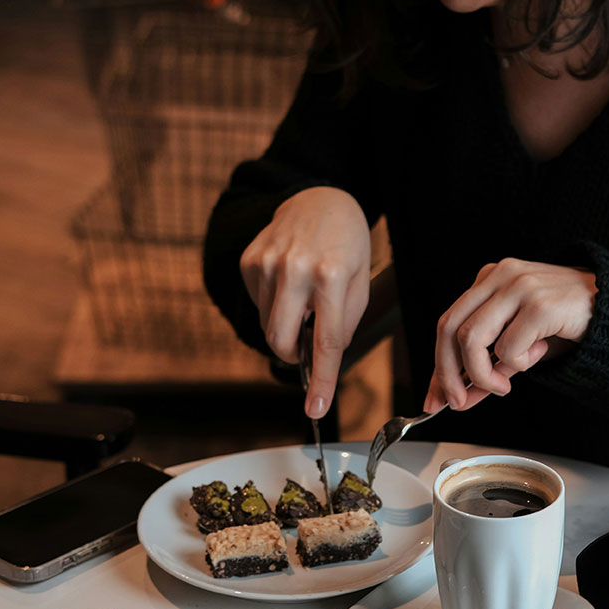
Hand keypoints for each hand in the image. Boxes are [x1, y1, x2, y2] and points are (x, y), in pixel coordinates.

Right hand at [240, 187, 370, 417]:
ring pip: (267, 324)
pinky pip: (257, 304)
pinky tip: (288, 281)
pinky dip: (273, 304)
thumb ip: (344, 322)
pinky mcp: (249, 261)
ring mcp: (267, 263)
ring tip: (303, 295)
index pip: (325, 341)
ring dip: (285, 324)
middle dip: (292, 354)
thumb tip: (323, 358)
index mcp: (330, 276)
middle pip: (281, 340)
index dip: (322, 380)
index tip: (316, 409)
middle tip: (305, 345)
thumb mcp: (359, 282)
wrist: (320, 200)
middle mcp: (294, 269)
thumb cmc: (347, 245)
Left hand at [425, 258, 596, 411]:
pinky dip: (518, 363)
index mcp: (489, 280)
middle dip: (449, 374)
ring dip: (484, 374)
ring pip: (473, 339)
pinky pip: (509, 347)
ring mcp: (518, 287)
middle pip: (450, 329)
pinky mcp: (539, 304)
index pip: (447, 323)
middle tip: (461, 401)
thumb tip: (460, 397)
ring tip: (504, 384)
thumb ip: (488, 365)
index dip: (437, 365)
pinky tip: (539, 353)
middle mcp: (499, 276)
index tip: (434, 398)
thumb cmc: (565, 321)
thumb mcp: (519, 343)